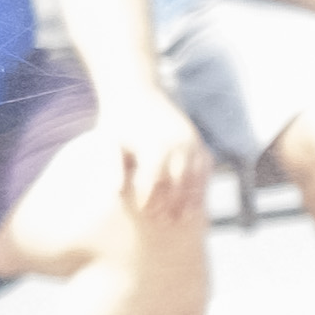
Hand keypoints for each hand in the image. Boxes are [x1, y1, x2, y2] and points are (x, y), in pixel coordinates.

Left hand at [95, 88, 211, 220]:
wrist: (137, 91)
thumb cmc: (118, 120)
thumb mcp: (109, 142)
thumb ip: (112, 167)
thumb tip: (115, 193)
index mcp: (156, 146)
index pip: (156, 183)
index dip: (151, 201)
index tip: (146, 214)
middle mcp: (178, 144)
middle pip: (180, 184)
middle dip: (174, 205)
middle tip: (166, 222)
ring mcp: (192, 141)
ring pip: (197, 177)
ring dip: (192, 199)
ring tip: (185, 218)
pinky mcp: (197, 140)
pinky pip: (206, 167)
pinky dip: (203, 184)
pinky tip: (196, 198)